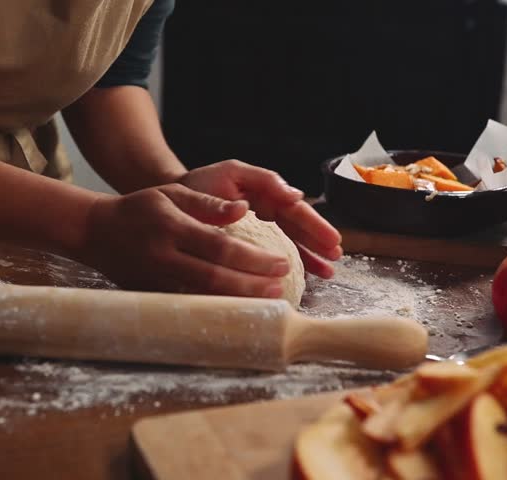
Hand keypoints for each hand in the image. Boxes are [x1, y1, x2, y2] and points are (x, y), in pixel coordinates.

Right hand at [76, 184, 290, 296]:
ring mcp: (155, 282)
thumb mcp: (172, 194)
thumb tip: (244, 208)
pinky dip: (215, 308)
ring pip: (202, 298)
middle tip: (280, 287)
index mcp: (171, 228)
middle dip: (251, 285)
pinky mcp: (151, 296)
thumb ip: (208, 203)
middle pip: (215, 277)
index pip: (220, 246)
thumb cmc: (140, 209)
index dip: (252, 258)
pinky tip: (238, 308)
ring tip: (267, 301)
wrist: (96, 232)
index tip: (280, 262)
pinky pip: (188, 305)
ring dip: (238, 301)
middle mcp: (163, 258)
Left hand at [178, 160, 341, 277]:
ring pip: (290, 245)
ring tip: (327, 272)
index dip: (315, 225)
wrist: (169, 203)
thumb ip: (263, 179)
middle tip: (336, 256)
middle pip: (298, 230)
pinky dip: (288, 267)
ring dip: (310, 258)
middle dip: (319, 243)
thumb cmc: (200, 185)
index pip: (296, 210)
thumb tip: (295, 194)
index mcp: (265, 196)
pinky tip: (304, 278)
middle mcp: (265, 215)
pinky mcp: (244, 248)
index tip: (331, 239)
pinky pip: (270, 257)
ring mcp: (256, 233)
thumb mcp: (232, 173)